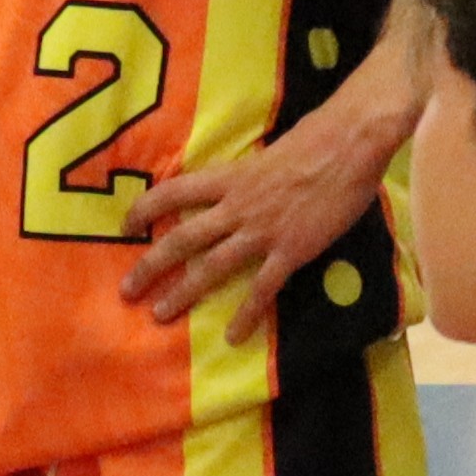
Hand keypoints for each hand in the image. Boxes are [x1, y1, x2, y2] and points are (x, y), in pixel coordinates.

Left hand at [125, 98, 397, 329]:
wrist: (349, 145)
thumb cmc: (314, 139)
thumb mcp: (266, 153)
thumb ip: (246, 175)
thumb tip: (237, 185)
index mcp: (229, 177)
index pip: (173, 192)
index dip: (145, 209)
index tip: (127, 226)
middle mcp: (236, 206)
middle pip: (181, 239)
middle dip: (150, 266)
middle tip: (127, 291)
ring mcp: (261, 231)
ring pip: (211, 267)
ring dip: (183, 293)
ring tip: (160, 315)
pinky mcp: (290, 250)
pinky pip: (262, 289)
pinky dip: (246, 315)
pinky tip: (233, 336)